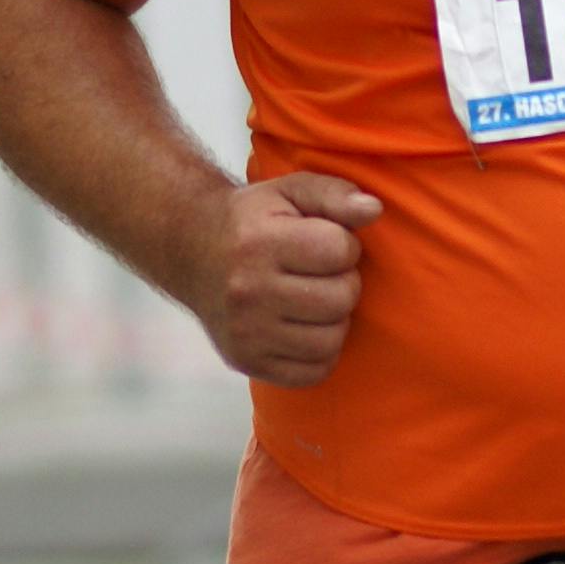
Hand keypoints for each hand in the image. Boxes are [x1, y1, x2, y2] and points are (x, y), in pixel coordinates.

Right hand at [183, 172, 381, 383]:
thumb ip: (335, 194)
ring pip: (331, 341)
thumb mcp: (290, 191)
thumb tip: (373, 210)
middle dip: (342, 283)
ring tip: (313, 300)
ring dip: (334, 320)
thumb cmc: (254, 220)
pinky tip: (304, 328)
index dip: (343, 244)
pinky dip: (319, 353)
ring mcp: (245, 332)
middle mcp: (248, 290)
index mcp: (260, 242)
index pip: (339, 250)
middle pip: (340, 299)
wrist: (191, 251)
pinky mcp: (247, 362)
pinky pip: (314, 372)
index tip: (322, 242)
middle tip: (319, 274)